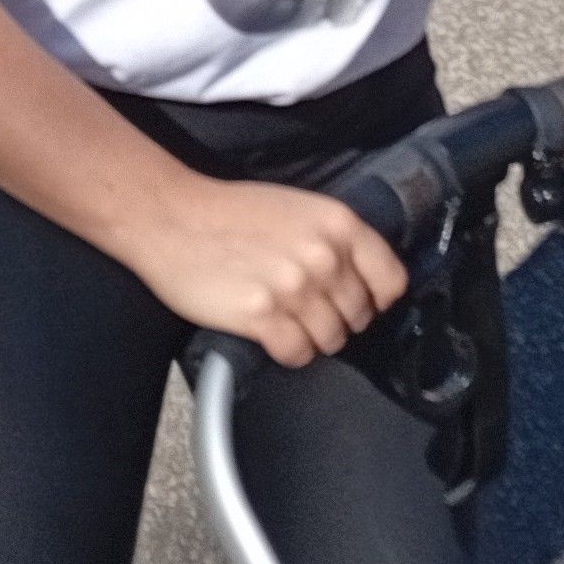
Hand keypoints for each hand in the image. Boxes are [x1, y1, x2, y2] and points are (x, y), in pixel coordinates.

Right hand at [115, 172, 408, 366]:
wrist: (171, 217)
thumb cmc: (229, 212)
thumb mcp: (298, 209)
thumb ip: (336, 240)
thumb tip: (366, 282)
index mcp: (337, 224)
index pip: (391, 281)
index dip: (376, 298)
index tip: (361, 302)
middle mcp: (323, 256)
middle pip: (359, 317)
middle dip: (336, 318)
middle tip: (304, 307)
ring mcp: (293, 287)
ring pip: (330, 340)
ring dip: (310, 337)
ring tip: (283, 317)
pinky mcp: (262, 316)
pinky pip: (298, 354)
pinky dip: (286, 351)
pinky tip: (268, 331)